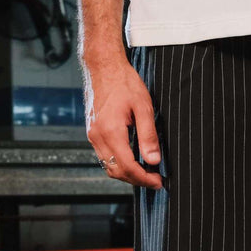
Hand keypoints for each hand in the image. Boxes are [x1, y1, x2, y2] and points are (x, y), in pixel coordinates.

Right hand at [84, 56, 162, 188]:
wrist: (104, 67)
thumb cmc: (124, 83)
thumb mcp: (144, 107)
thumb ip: (148, 136)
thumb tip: (154, 160)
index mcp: (111, 132)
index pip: (127, 167)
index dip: (144, 178)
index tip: (158, 182)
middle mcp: (98, 137)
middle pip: (116, 171)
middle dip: (137, 180)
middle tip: (155, 180)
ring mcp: (92, 135)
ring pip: (108, 166)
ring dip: (127, 174)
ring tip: (146, 172)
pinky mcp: (92, 132)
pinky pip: (104, 156)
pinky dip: (118, 163)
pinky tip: (132, 160)